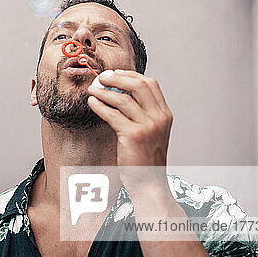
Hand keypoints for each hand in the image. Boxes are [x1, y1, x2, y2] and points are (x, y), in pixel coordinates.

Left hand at [87, 69, 173, 200]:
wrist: (149, 183)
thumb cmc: (146, 158)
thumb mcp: (152, 130)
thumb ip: (142, 111)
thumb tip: (119, 90)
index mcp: (165, 114)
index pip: (150, 83)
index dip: (131, 75)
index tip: (115, 73)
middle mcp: (159, 117)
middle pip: (138, 84)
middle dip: (116, 78)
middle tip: (101, 78)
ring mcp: (147, 126)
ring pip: (122, 98)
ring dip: (104, 91)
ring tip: (93, 89)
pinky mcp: (133, 136)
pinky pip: (112, 114)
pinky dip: (99, 105)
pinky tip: (92, 103)